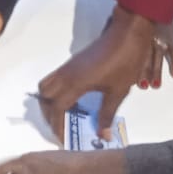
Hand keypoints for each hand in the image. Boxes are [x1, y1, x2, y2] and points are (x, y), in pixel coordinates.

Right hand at [37, 8, 172, 138]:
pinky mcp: (73, 63)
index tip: (64, 140)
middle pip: (44, 97)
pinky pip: (54, 80)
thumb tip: (102, 135)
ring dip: (50, 102)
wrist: (128, 33)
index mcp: (75, 84)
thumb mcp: (118, 91)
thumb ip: (107, 114)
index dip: (57, 126)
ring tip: (66, 115)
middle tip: (62, 128)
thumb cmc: (125, 61)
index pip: (57, 109)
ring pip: (46, 86)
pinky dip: (56, 93)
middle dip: (49, 115)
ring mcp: (68, 67)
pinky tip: (74, 101)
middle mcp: (66, 75)